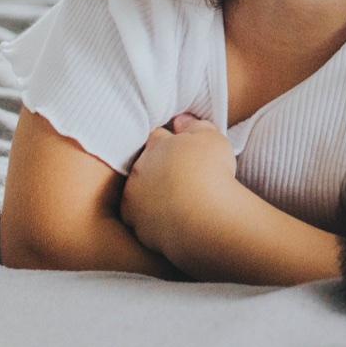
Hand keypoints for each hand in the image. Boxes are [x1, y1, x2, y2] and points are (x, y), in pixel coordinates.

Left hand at [119, 115, 241, 263]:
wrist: (202, 217)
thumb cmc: (211, 173)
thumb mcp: (212, 139)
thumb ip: (195, 125)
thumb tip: (181, 120)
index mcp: (156, 146)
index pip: (157, 136)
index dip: (170, 140)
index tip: (183, 148)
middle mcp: (139, 171)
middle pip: (144, 164)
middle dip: (158, 167)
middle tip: (182, 175)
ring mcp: (134, 200)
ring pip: (139, 192)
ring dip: (152, 193)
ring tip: (178, 200)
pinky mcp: (136, 226)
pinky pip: (141, 220)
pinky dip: (153, 219)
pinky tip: (172, 220)